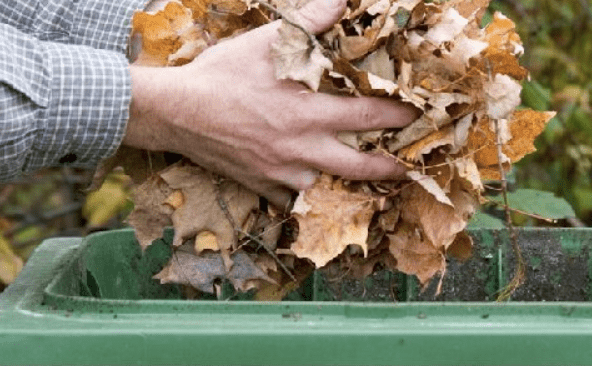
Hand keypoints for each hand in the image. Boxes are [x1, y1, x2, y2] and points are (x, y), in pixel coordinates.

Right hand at [124, 0, 417, 207]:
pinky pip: (289, 194)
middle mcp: (301, 147)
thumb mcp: (266, 41)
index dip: (398, 117)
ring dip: (339, 177)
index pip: (367, 116)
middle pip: (358, 166)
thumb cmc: (222, 75)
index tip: (416, 116)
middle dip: (387, 168)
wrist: (176, 112)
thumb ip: (309, 23)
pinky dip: (300, 187)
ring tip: (350, 171)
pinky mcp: (260, 183)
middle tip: (405, 168)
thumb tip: (340, 3)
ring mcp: (281, 170)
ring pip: (324, 183)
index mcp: (308, 112)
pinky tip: (303, 177)